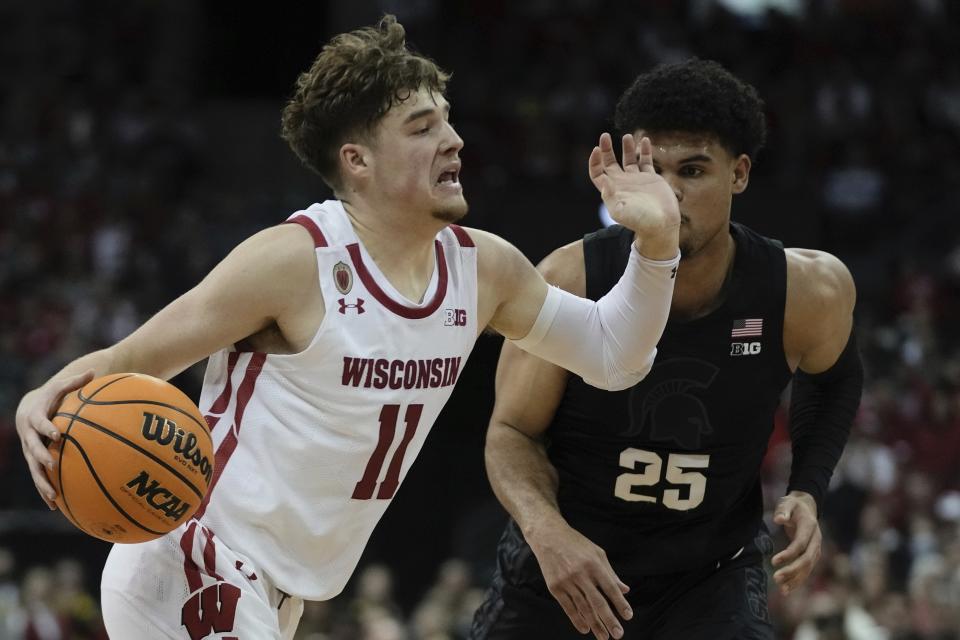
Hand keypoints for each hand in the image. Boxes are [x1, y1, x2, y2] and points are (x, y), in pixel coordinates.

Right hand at [15, 370, 94, 508]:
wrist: (28, 409)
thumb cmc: (50, 397)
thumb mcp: (61, 387)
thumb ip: (76, 382)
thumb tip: (94, 370)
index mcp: (36, 417)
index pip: (40, 423)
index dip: (46, 428)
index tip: (56, 433)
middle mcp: (29, 437)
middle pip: (33, 449)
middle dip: (41, 457)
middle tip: (52, 465)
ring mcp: (30, 451)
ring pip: (34, 470)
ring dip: (42, 483)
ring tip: (53, 496)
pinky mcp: (34, 462)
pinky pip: (39, 478)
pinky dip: (45, 491)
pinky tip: (56, 506)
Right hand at [527, 520, 631, 639]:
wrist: (548, 536)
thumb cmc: (576, 544)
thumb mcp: (597, 553)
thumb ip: (611, 573)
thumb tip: (625, 590)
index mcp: (594, 564)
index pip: (610, 588)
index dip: (620, 603)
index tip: (628, 616)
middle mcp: (580, 574)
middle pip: (598, 602)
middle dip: (609, 620)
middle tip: (618, 634)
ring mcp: (566, 581)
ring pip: (583, 608)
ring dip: (595, 624)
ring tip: (604, 636)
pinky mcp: (555, 587)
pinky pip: (568, 607)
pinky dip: (577, 620)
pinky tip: (585, 629)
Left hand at [588, 133, 679, 259]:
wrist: (661, 225)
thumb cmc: (639, 221)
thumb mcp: (619, 211)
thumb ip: (609, 196)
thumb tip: (603, 179)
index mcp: (612, 190)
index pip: (598, 173)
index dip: (594, 161)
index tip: (596, 149)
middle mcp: (623, 183)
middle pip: (610, 163)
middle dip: (606, 149)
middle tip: (604, 135)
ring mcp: (637, 180)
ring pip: (629, 159)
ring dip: (627, 147)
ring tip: (627, 136)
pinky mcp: (651, 178)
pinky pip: (646, 161)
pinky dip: (645, 150)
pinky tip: (645, 140)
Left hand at [772, 491, 821, 594]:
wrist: (807, 507)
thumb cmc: (793, 505)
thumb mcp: (787, 502)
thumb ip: (783, 510)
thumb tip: (778, 519)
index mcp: (810, 527)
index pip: (800, 544)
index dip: (788, 554)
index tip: (773, 561)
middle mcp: (816, 540)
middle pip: (806, 559)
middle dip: (792, 570)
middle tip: (776, 578)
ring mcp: (816, 548)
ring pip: (808, 568)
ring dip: (795, 579)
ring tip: (782, 590)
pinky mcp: (813, 555)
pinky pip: (807, 570)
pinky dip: (798, 580)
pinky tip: (787, 589)